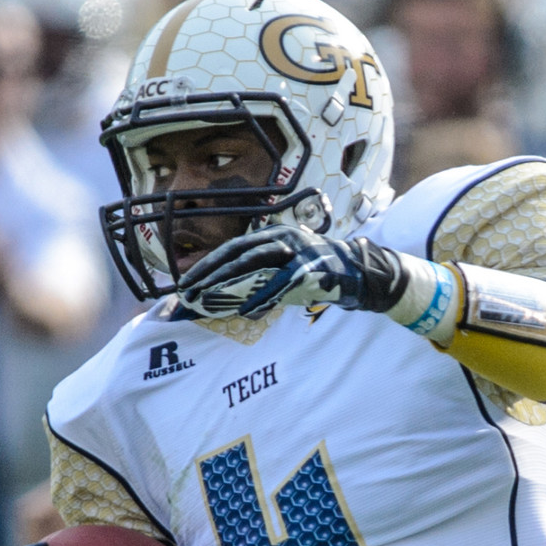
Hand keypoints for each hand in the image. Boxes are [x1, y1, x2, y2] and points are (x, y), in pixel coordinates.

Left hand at [178, 224, 407, 320]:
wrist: (358, 274)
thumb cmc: (318, 275)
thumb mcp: (287, 270)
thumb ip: (263, 276)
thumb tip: (231, 296)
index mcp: (274, 235)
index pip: (233, 248)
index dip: (208, 264)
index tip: (187, 280)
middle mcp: (282, 238)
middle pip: (237, 254)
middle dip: (209, 273)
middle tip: (187, 290)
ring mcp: (296, 252)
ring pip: (253, 265)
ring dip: (227, 283)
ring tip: (205, 299)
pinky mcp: (309, 270)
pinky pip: (279, 285)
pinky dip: (261, 297)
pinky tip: (244, 310)